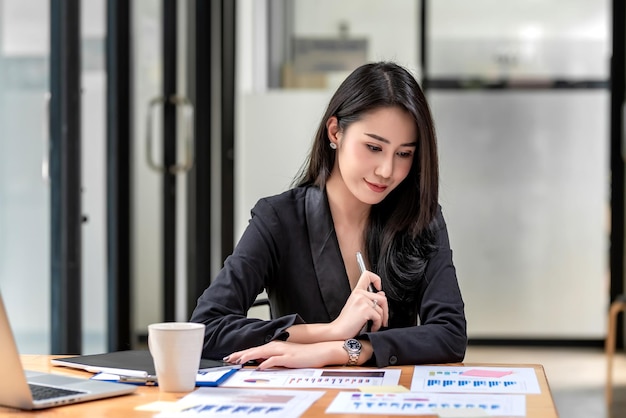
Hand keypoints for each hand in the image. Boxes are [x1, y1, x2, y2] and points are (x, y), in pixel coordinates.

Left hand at [224, 340, 340, 369]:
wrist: (320, 351)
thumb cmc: (304, 354)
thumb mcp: (285, 357)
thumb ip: (273, 358)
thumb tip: (261, 363)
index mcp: (275, 346)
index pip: (255, 350)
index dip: (242, 353)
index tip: (231, 357)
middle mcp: (277, 347)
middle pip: (255, 350)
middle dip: (241, 354)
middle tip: (228, 359)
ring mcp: (283, 351)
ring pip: (262, 353)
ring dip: (250, 356)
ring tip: (239, 360)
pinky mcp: (289, 357)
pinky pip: (276, 359)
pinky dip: (267, 362)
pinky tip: (260, 366)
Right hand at [330, 270, 387, 337]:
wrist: (338, 331)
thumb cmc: (346, 322)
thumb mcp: (357, 307)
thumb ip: (369, 299)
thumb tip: (382, 294)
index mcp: (356, 291)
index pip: (367, 275)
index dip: (376, 279)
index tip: (379, 288)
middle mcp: (359, 293)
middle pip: (382, 297)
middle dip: (385, 311)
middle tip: (382, 319)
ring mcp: (362, 300)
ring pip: (382, 309)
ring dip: (381, 320)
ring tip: (374, 325)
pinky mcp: (365, 309)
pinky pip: (379, 317)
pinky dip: (377, 325)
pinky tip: (371, 328)